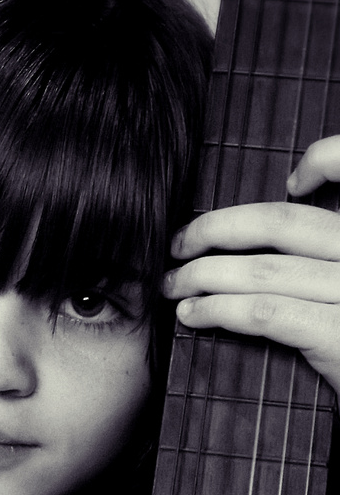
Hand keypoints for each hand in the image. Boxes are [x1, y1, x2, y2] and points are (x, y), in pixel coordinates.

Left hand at [162, 135, 339, 396]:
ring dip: (203, 276)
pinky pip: (267, 312)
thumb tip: (281, 226)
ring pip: (263, 270)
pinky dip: (219, 310)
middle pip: (283, 223)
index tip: (291, 181)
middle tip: (178, 246)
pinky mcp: (339, 336)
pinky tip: (192, 316)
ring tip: (172, 286)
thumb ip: (327, 257)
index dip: (325, 158)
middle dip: (216, 229)